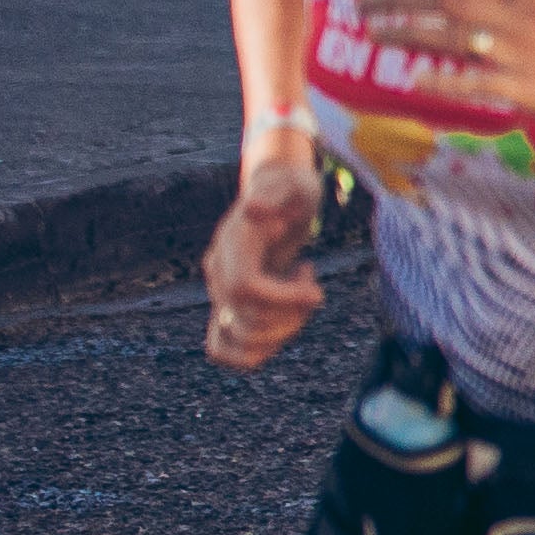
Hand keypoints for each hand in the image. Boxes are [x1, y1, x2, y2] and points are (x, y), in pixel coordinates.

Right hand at [203, 131, 330, 369]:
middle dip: (290, 317)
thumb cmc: (291, 188)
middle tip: (314, 290)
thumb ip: (275, 194)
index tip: (316, 288)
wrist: (278, 195)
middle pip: (243, 321)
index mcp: (232, 246)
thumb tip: (254, 209)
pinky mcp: (231, 307)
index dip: (283, 298)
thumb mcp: (294, 184)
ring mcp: (221, 293)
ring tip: (300, 303)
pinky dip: (256, 351)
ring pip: (237, 339)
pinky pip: (224, 348)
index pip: (246, 288)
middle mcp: (219, 273)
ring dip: (280, 334)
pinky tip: (285, 322)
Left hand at [353, 0, 534, 140]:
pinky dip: (443, 80)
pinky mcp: (524, 89)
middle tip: (363, 8)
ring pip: (450, 37)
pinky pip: (475, 82)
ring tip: (373, 36)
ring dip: (406, 35)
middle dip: (397, 1)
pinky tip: (414, 78)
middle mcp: (518, 16)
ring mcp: (520, 53)